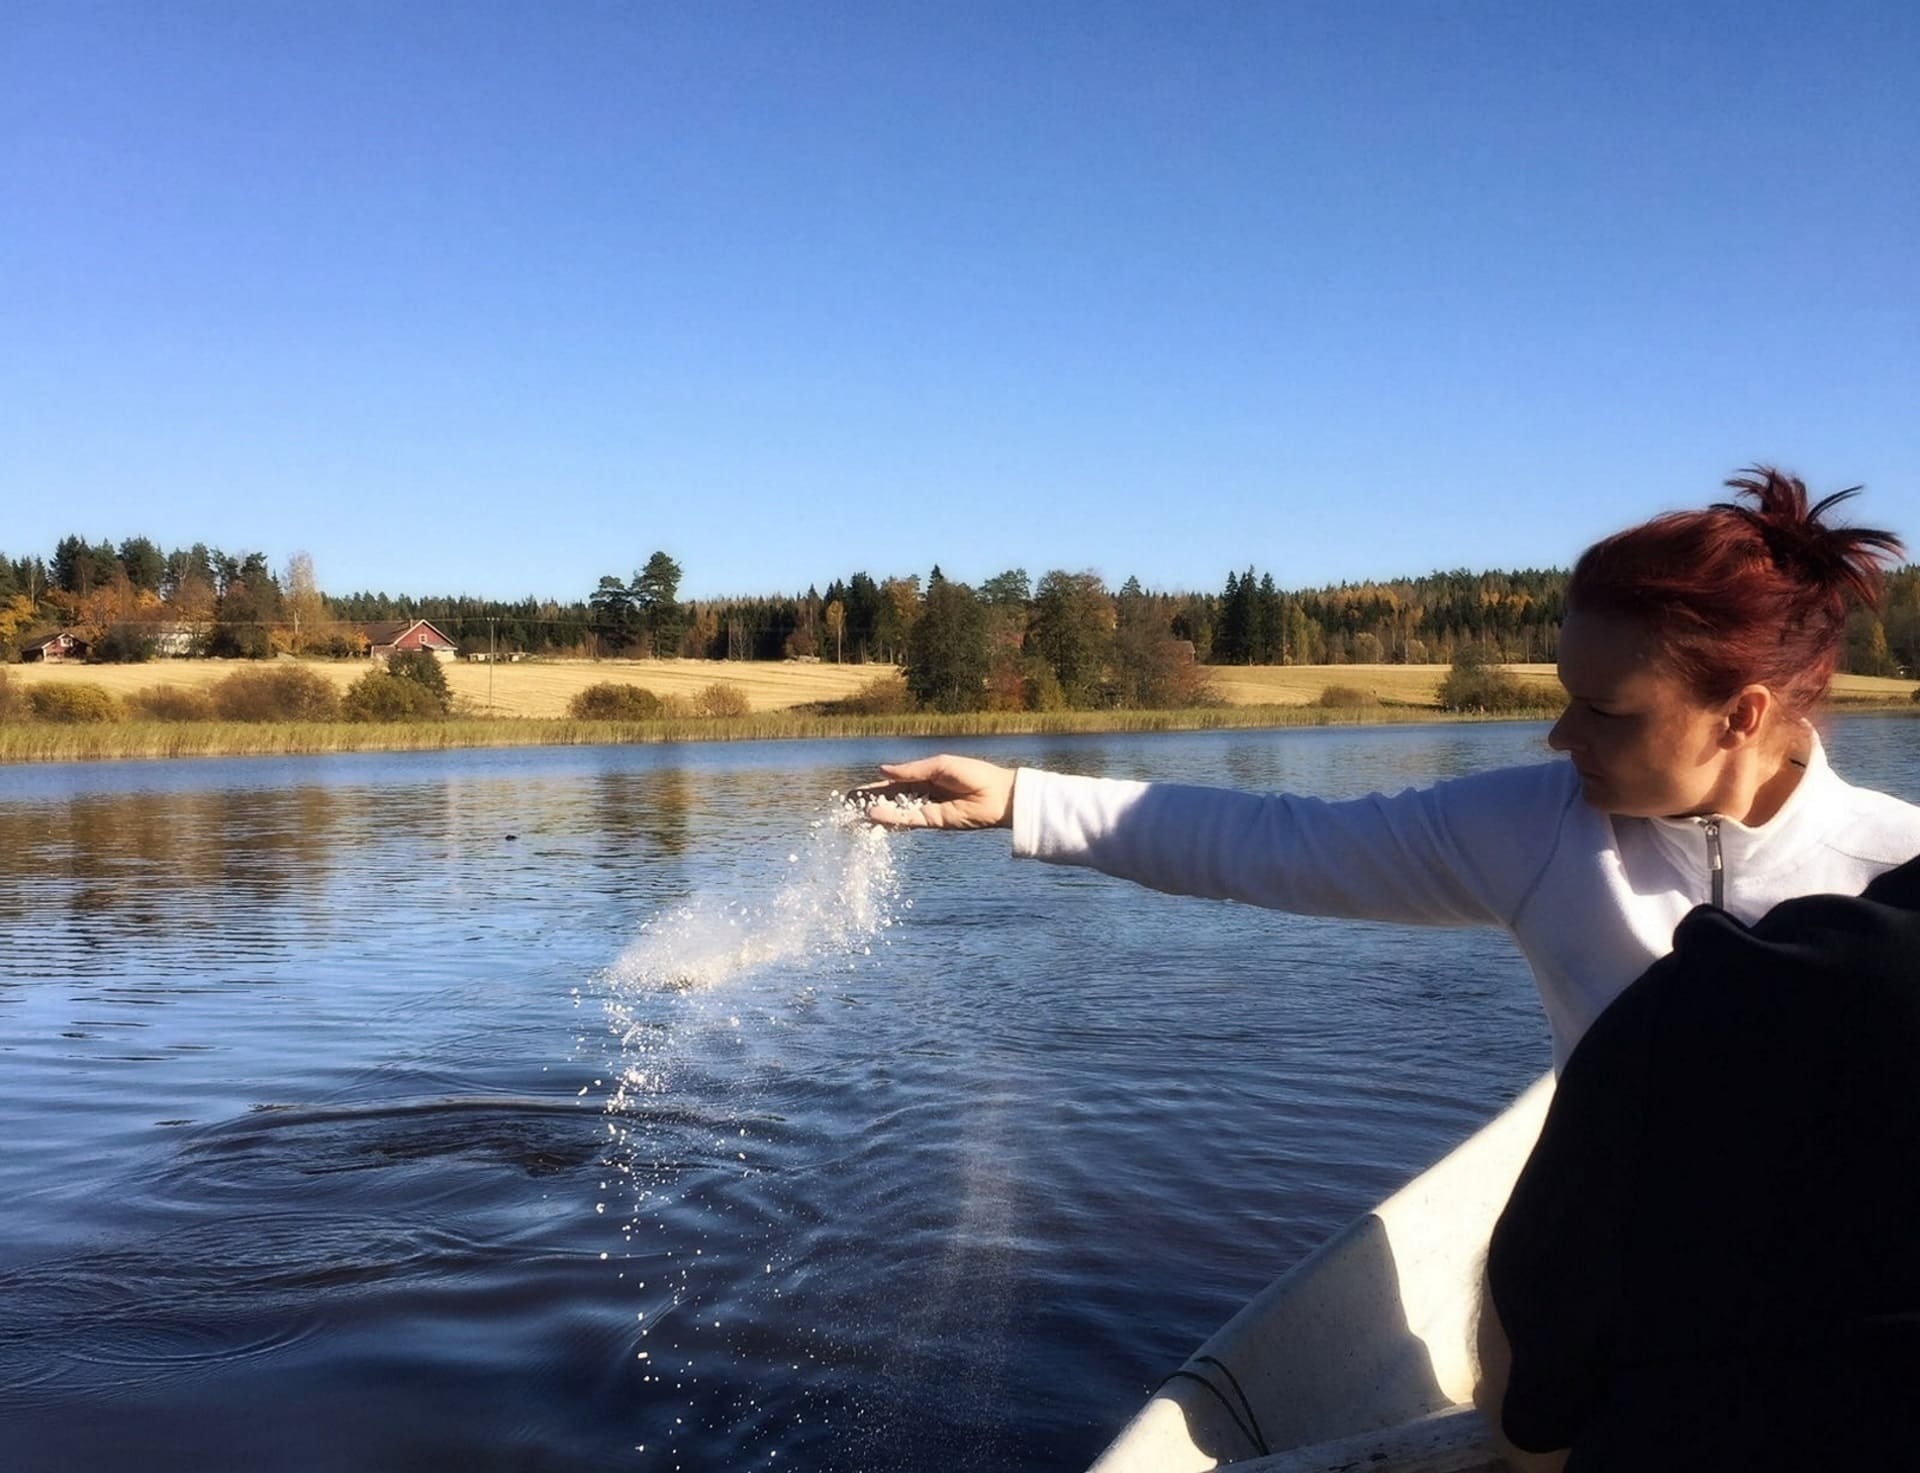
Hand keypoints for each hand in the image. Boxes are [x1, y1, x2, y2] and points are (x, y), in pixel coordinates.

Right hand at [851, 755, 1016, 829]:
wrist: (999, 795)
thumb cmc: (974, 773)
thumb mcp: (939, 765)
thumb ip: (911, 771)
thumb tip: (882, 771)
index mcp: (923, 777)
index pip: (892, 784)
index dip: (872, 789)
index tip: (852, 793)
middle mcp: (921, 795)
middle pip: (888, 801)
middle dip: (867, 804)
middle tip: (844, 808)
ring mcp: (926, 809)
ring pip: (894, 813)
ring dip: (874, 814)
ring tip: (852, 816)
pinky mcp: (933, 822)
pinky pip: (907, 820)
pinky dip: (891, 818)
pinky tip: (874, 816)